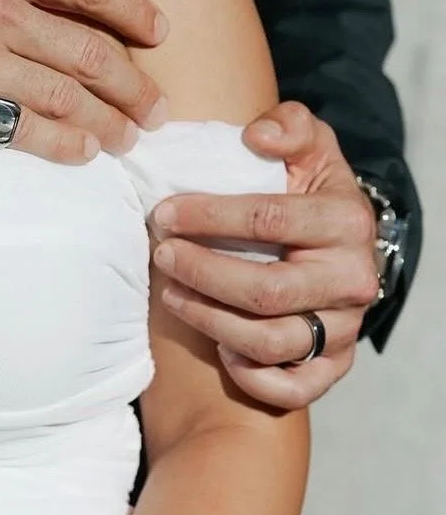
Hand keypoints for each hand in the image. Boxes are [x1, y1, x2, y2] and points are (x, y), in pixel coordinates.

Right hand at [0, 0, 168, 164]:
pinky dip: (55, 146)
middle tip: (155, 112)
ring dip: (104, 124)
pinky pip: (13, 130)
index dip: (134, 11)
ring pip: (61, 96)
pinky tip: (77, 157)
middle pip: (88, 51)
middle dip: (132, 86)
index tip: (160, 34)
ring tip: (125, 144)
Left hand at [151, 101, 379, 407]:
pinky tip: (218, 348)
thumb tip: (258, 137)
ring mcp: (344, 328)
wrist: (333, 253)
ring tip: (170, 295)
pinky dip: (250, 375)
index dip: (208, 216)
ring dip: (208, 320)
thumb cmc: (303, 198)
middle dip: (201, 273)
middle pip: (266, 290)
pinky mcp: (332, 368)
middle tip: (161, 255)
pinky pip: (290, 388)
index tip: (164, 212)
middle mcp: (353, 279)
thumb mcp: (306, 152)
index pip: (269, 220)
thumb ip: (290, 127)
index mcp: (347, 221)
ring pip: (268, 341)